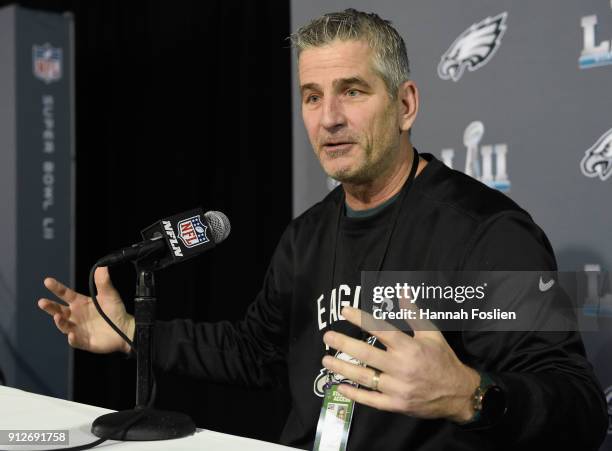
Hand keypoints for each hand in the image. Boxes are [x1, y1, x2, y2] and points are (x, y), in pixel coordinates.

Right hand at [37, 267, 134, 353]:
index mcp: (80, 303)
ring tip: (57, 316)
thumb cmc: (115, 310)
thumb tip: (102, 266)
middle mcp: (76, 316)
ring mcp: (79, 329)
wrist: (125, 329)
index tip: (47, 281)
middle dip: (50, 307)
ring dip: (59, 322)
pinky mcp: (85, 341)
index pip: (65, 294)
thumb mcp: (110, 295)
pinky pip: (76, 341)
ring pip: (64, 326)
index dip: (56, 288)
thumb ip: (103, 282)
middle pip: (59, 310)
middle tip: (42, 302)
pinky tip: (72, 335)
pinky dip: (73, 339)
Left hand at [321, 306, 479, 422]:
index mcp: (409, 347)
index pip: (380, 330)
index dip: (361, 319)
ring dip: (342, 368)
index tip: (345, 311)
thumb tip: (402, 292)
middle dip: (343, 344)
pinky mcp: (396, 405)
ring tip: (326, 360)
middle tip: (327, 336)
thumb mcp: (432, 334)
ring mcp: (397, 388)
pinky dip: (354, 395)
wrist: (458, 393)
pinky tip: (340, 387)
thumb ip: (414, 314)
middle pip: (366, 354)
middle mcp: (401, 367)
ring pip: (364, 378)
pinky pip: (371, 400)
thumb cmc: (443, 360)